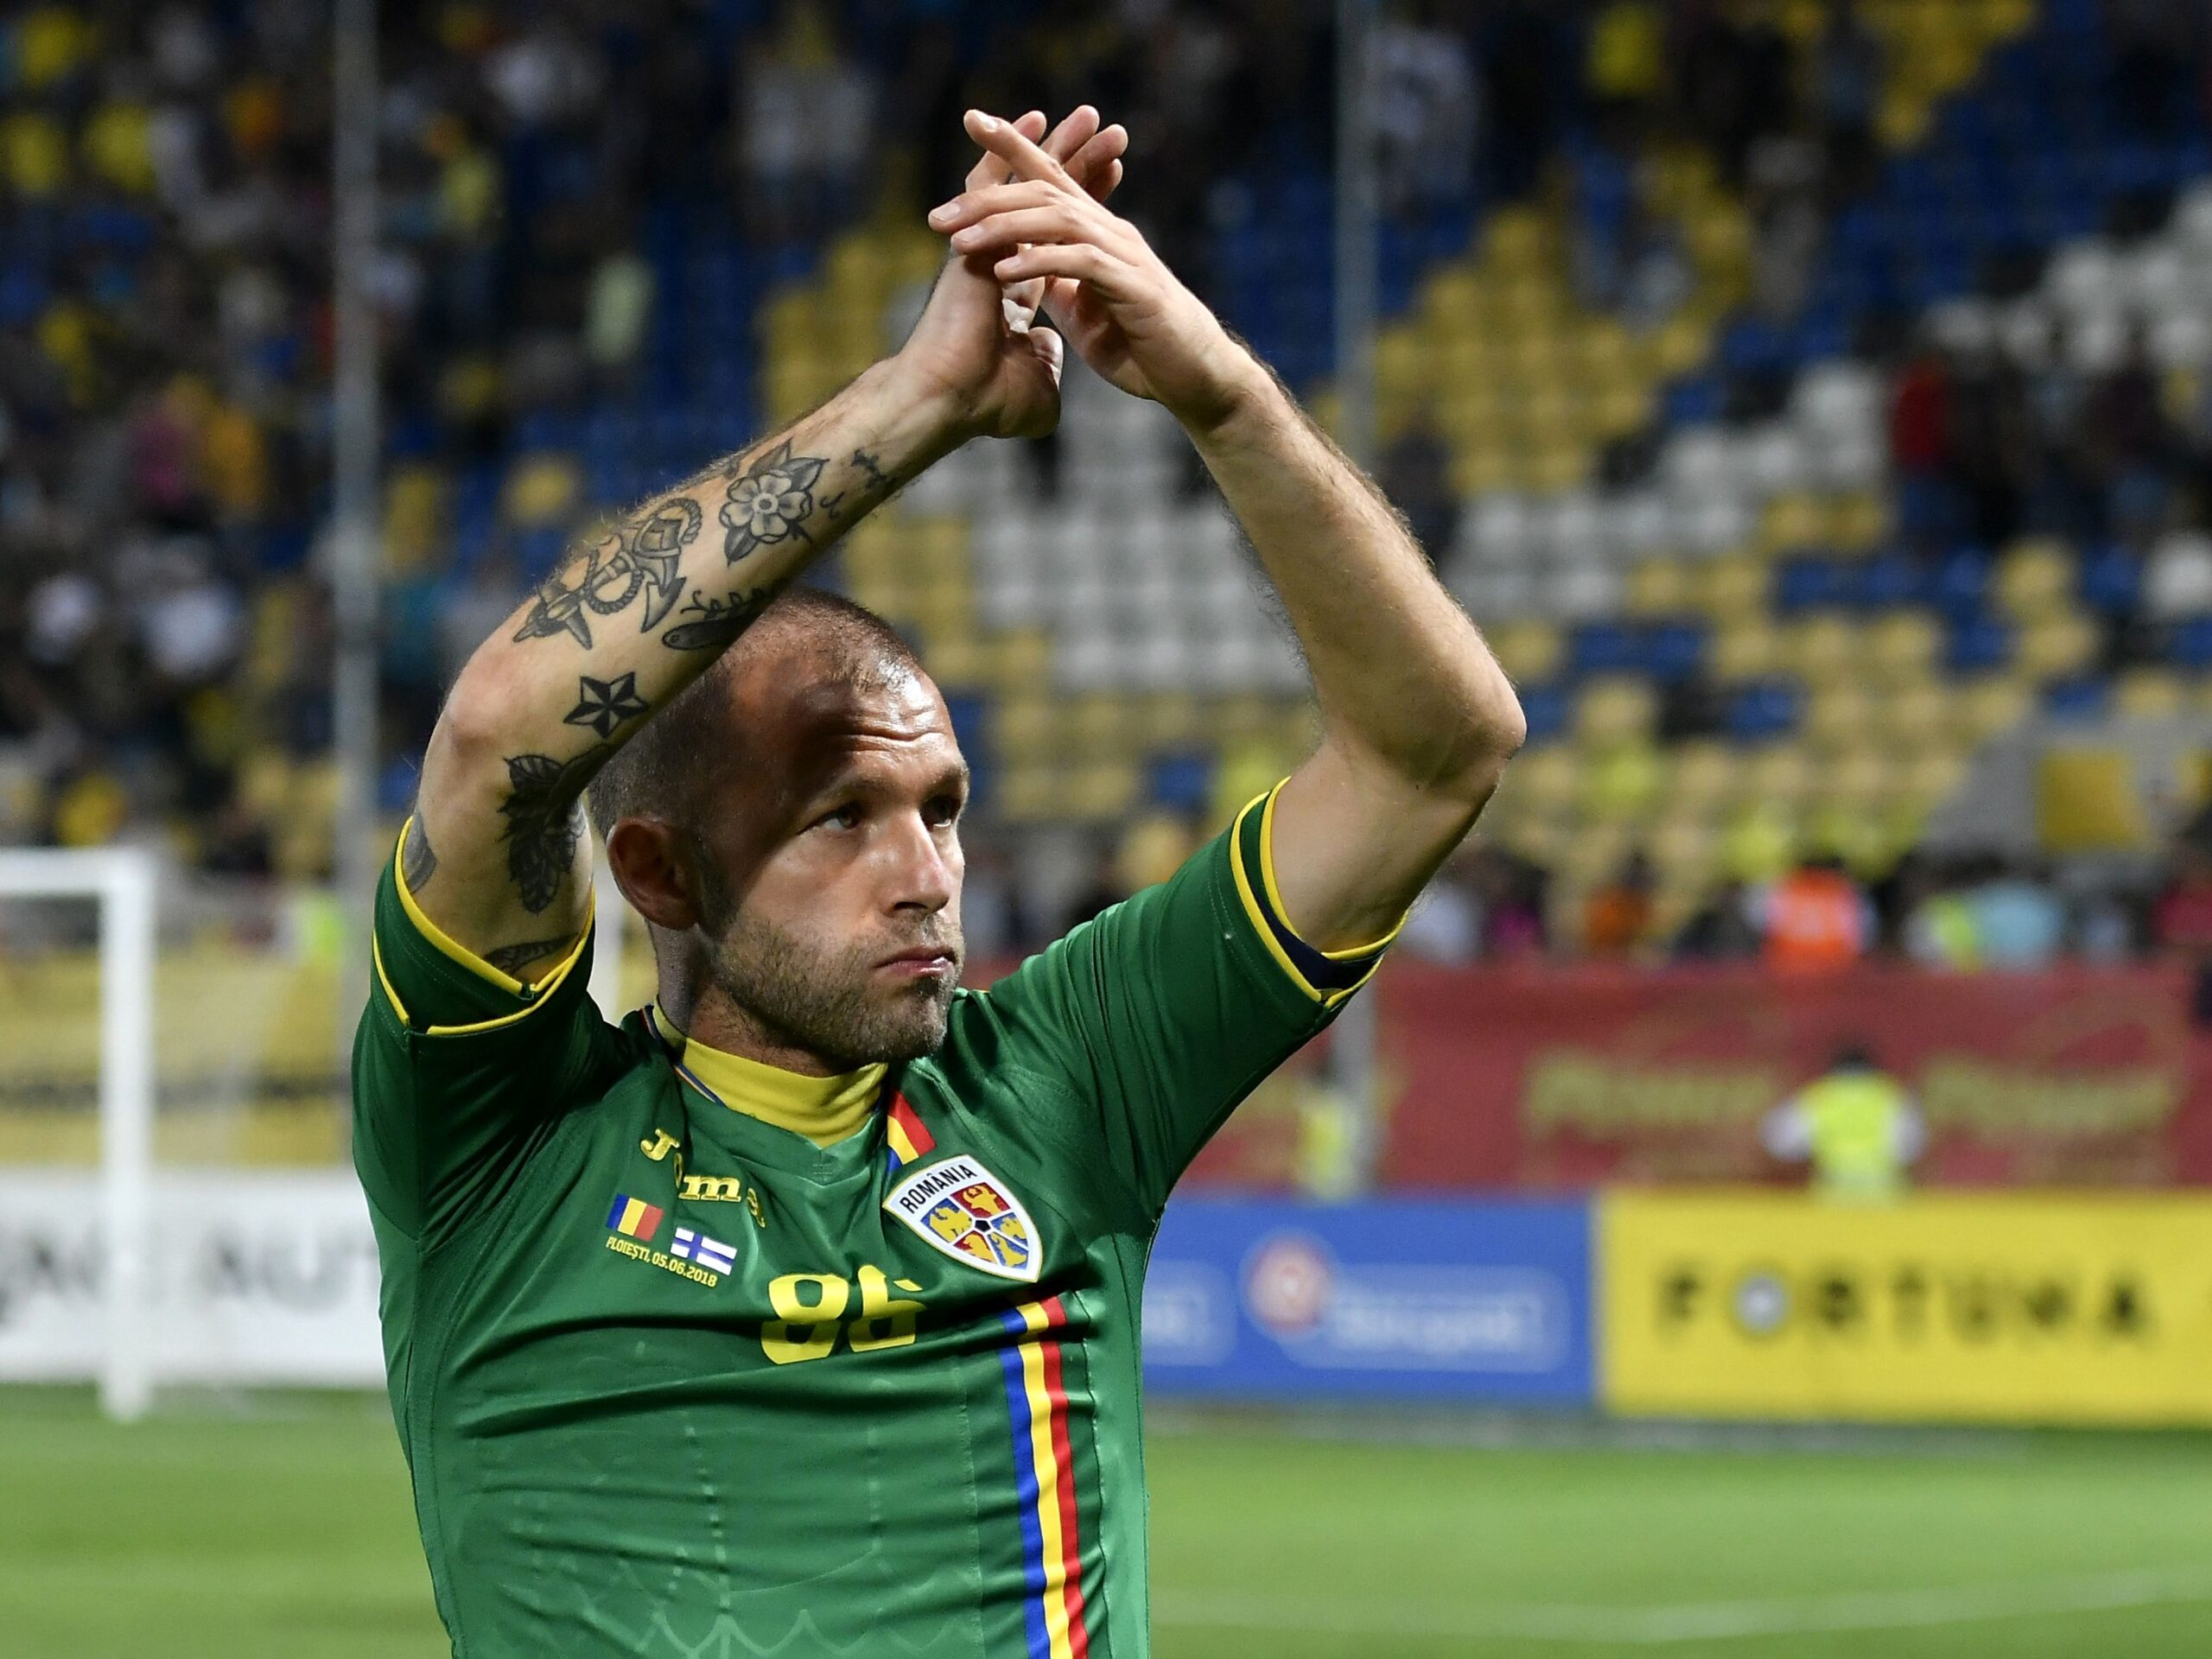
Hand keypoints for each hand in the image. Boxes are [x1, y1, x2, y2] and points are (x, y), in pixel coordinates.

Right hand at [895, 107, 1127, 442]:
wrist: (949, 401)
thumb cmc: (985, 403)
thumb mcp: (1036, 387)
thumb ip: (1047, 364)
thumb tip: (1054, 350)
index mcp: (1016, 292)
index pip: (1058, 237)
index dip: (1086, 206)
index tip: (1114, 175)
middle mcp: (1001, 261)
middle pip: (1045, 201)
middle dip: (1078, 167)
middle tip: (1108, 131)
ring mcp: (985, 246)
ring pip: (1024, 184)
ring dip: (1058, 150)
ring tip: (1090, 118)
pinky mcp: (970, 237)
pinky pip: (992, 181)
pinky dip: (1011, 149)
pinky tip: (1036, 119)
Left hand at [927, 109, 1266, 432]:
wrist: (1195, 379)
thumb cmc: (1144, 347)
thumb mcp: (1087, 311)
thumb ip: (1059, 284)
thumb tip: (1024, 269)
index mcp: (1097, 235)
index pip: (1051, 177)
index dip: (1014, 146)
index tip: (972, 121)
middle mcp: (1111, 233)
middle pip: (1045, 191)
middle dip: (989, 195)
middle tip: (938, 214)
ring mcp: (1126, 256)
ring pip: (1059, 218)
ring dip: (1005, 227)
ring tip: (961, 242)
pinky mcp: (1135, 287)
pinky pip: (1080, 262)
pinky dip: (1041, 261)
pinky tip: (1007, 269)